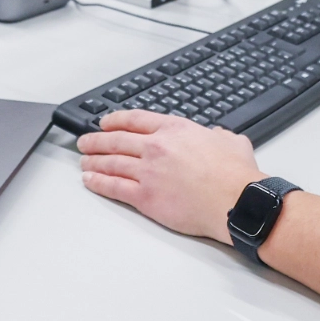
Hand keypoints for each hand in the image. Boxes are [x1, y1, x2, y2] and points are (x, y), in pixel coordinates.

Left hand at [78, 111, 262, 242]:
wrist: (236, 200)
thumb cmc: (235, 175)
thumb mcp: (230, 140)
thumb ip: (218, 134)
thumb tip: (217, 135)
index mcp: (175, 129)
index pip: (135, 119)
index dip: (115, 120)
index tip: (105, 123)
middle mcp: (157, 147)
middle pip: (116, 140)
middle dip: (96, 141)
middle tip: (85, 142)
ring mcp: (148, 171)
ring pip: (111, 163)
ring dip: (93, 162)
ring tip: (84, 162)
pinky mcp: (145, 197)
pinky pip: (114, 187)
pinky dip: (98, 183)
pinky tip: (90, 181)